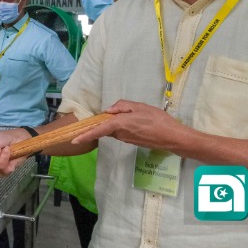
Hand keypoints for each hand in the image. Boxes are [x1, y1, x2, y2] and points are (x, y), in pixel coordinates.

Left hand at [71, 100, 194, 152]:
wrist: (172, 137)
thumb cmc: (158, 120)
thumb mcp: (140, 107)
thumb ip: (123, 106)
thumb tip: (108, 111)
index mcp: (120, 124)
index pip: (99, 129)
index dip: (86, 135)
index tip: (74, 140)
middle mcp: (120, 134)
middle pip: (106, 127)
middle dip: (104, 122)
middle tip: (117, 113)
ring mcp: (126, 139)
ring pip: (114, 130)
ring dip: (117, 123)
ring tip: (136, 115)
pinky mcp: (131, 142)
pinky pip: (121, 132)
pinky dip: (123, 126)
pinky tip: (137, 122)